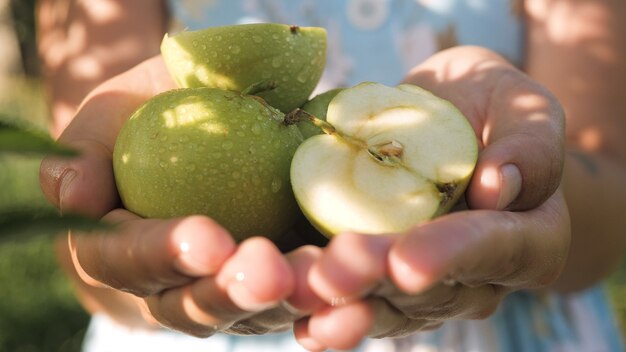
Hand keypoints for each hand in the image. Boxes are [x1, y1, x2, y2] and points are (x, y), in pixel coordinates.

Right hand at [40, 56, 325, 336]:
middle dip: (231, 291)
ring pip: (255, 314)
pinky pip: (302, 304)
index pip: (129, 261)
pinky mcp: (280, 284)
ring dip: (287, 302)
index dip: (165, 255)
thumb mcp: (112, 114)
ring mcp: (230, 291)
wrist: (205, 125)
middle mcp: (174, 285)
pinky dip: (328, 302)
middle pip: (195, 305)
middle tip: (266, 270)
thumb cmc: (151, 114)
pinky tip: (355, 287)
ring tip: (317, 276)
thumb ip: (87, 152)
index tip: (206, 237)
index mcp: (120, 250)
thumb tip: (74, 197)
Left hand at [293, 46, 569, 350]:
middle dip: (375, 283)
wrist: (449, 122)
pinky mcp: (376, 279)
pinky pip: (350, 302)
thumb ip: (529, 144)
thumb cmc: (489, 109)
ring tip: (299, 290)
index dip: (449, 257)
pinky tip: (289, 307)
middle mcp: (472, 279)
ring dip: (336, 303)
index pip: (492, 251)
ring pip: (381, 306)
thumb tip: (498, 185)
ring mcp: (421, 288)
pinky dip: (318, 308)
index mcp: (525, 240)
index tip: (407, 260)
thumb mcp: (522, 105)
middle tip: (333, 273)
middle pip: (425, 292)